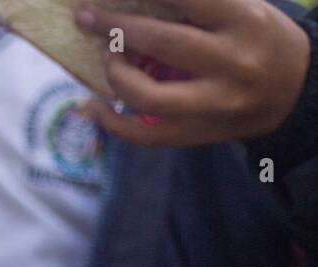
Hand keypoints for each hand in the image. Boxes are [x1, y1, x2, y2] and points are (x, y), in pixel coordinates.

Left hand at [74, 0, 310, 146]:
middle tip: (87, 18)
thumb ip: (198, 5)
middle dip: (116, 28)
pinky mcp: (198, 132)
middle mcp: (232, 62)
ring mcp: (214, 103)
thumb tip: (138, 1)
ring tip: (107, 58)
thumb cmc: (259, 39)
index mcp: (244, 21)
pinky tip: (91, 106)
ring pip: (148, 95)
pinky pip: (146, 135)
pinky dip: (111, 124)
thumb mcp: (244, 8)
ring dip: (115, 75)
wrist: (297, 90)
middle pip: (163, 42)